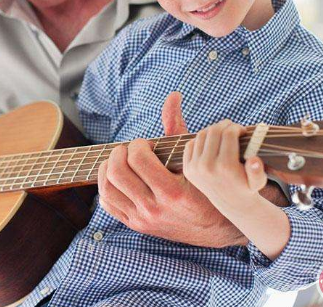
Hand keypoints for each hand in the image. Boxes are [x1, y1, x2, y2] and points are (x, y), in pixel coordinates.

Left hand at [97, 92, 246, 246]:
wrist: (216, 228)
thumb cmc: (207, 188)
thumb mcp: (196, 159)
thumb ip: (178, 127)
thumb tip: (173, 95)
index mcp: (173, 192)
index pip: (138, 160)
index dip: (138, 145)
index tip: (147, 144)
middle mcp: (155, 209)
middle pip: (117, 173)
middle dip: (120, 153)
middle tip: (130, 149)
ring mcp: (143, 219)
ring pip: (107, 189)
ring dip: (108, 168)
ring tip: (121, 160)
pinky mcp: (136, 225)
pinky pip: (108, 204)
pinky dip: (106, 186)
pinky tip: (119, 176)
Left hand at [183, 120, 267, 212]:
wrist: (231, 204)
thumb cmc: (247, 188)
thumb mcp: (258, 181)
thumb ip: (258, 171)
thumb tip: (254, 160)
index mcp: (225, 167)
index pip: (228, 134)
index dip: (237, 127)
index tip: (243, 131)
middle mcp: (207, 166)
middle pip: (214, 131)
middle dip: (225, 125)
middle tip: (232, 127)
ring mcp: (194, 167)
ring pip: (202, 135)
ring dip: (213, 130)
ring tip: (223, 133)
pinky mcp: (187, 169)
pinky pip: (191, 144)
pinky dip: (201, 140)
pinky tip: (211, 143)